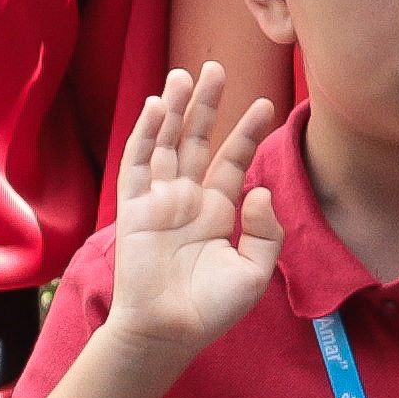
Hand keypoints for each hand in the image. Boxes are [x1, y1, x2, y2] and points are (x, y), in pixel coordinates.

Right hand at [103, 65, 284, 361]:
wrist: (169, 331)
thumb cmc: (211, 308)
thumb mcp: (253, 270)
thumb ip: (264, 230)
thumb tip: (260, 190)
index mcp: (215, 211)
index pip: (232, 160)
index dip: (246, 132)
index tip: (265, 103)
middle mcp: (186, 198)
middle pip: (195, 139)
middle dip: (206, 104)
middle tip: (216, 66)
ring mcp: (158, 200)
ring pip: (165, 143)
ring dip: (174, 109)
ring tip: (185, 74)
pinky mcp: (133, 207)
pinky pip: (138, 163)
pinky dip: (146, 134)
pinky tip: (158, 107)